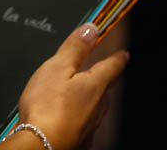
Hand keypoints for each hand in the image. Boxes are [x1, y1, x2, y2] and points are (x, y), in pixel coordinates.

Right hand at [14, 23, 127, 149]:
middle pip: (104, 90)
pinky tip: (69, 120)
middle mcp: (98, 107)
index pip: (111, 67)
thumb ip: (75, 48)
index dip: (117, 58)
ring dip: (89, 100)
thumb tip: (91, 29)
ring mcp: (90, 126)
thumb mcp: (57, 68)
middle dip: (101, 80)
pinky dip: (78, 118)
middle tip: (97, 73)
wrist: (42, 145)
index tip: (124, 54)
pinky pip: (84, 125)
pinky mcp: (81, 140)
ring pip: (95, 108)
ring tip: (79, 96)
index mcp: (94, 85)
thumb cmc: (47, 107)